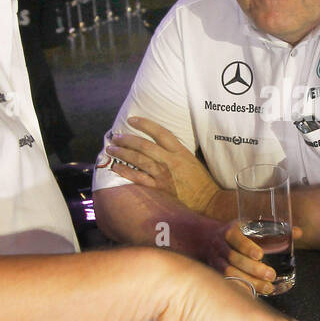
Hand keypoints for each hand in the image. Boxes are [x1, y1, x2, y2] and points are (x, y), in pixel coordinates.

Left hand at [106, 116, 222, 215]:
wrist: (208, 200)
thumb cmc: (201, 181)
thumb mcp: (192, 160)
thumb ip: (176, 152)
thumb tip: (160, 144)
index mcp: (180, 152)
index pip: (160, 132)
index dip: (145, 124)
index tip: (132, 120)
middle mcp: (170, 161)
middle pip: (144, 146)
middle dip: (127, 139)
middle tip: (116, 136)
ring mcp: (163, 175)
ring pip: (138, 160)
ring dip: (122, 153)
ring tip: (111, 148)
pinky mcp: (159, 188)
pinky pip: (138, 178)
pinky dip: (125, 172)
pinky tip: (116, 167)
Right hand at [203, 219, 303, 296]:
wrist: (208, 239)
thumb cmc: (238, 233)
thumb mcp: (251, 226)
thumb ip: (274, 230)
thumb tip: (299, 233)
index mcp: (230, 231)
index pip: (236, 238)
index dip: (247, 247)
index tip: (260, 255)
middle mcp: (220, 245)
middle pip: (233, 258)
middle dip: (253, 269)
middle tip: (271, 275)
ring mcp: (216, 260)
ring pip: (229, 273)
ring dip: (249, 282)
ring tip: (268, 288)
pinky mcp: (216, 272)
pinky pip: (226, 283)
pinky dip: (240, 289)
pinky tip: (254, 294)